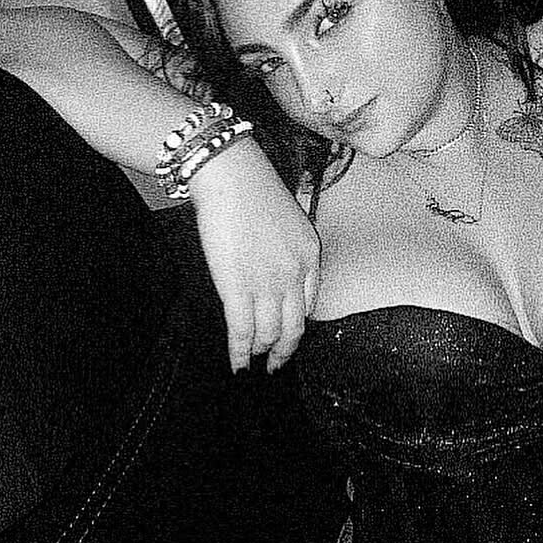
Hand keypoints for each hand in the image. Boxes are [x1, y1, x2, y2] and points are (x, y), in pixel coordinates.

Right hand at [189, 138, 319, 372]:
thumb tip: (270, 272)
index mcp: (309, 254)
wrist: (232, 177)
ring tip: (252, 362)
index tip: (289, 335)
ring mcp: (268, 283)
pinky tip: (237, 365)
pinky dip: (240, 353)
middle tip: (275, 364)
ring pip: (269, 333)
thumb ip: (286, 250)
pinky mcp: (239, 288)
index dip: (297, 323)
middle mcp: (295, 273)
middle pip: (294, 325)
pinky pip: (243, 331)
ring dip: (260, 352)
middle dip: (284, 350)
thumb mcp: (287, 221)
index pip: (309, 302)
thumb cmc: (252, 190)